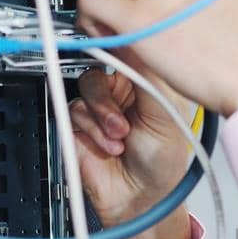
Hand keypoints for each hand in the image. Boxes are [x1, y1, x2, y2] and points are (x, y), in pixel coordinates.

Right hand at [69, 53, 193, 230]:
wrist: (142, 198)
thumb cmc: (163, 161)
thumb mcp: (166, 112)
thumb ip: (147, 75)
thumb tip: (134, 40)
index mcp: (145, 80)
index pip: (126, 49)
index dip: (118, 46)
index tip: (114, 47)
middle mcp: (121, 90)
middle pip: (98, 63)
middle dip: (109, 96)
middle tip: (123, 122)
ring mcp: (98, 105)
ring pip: (84, 86)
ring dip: (102, 116)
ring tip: (121, 139)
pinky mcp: (78, 123)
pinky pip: (72, 110)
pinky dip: (92, 130)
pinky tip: (110, 146)